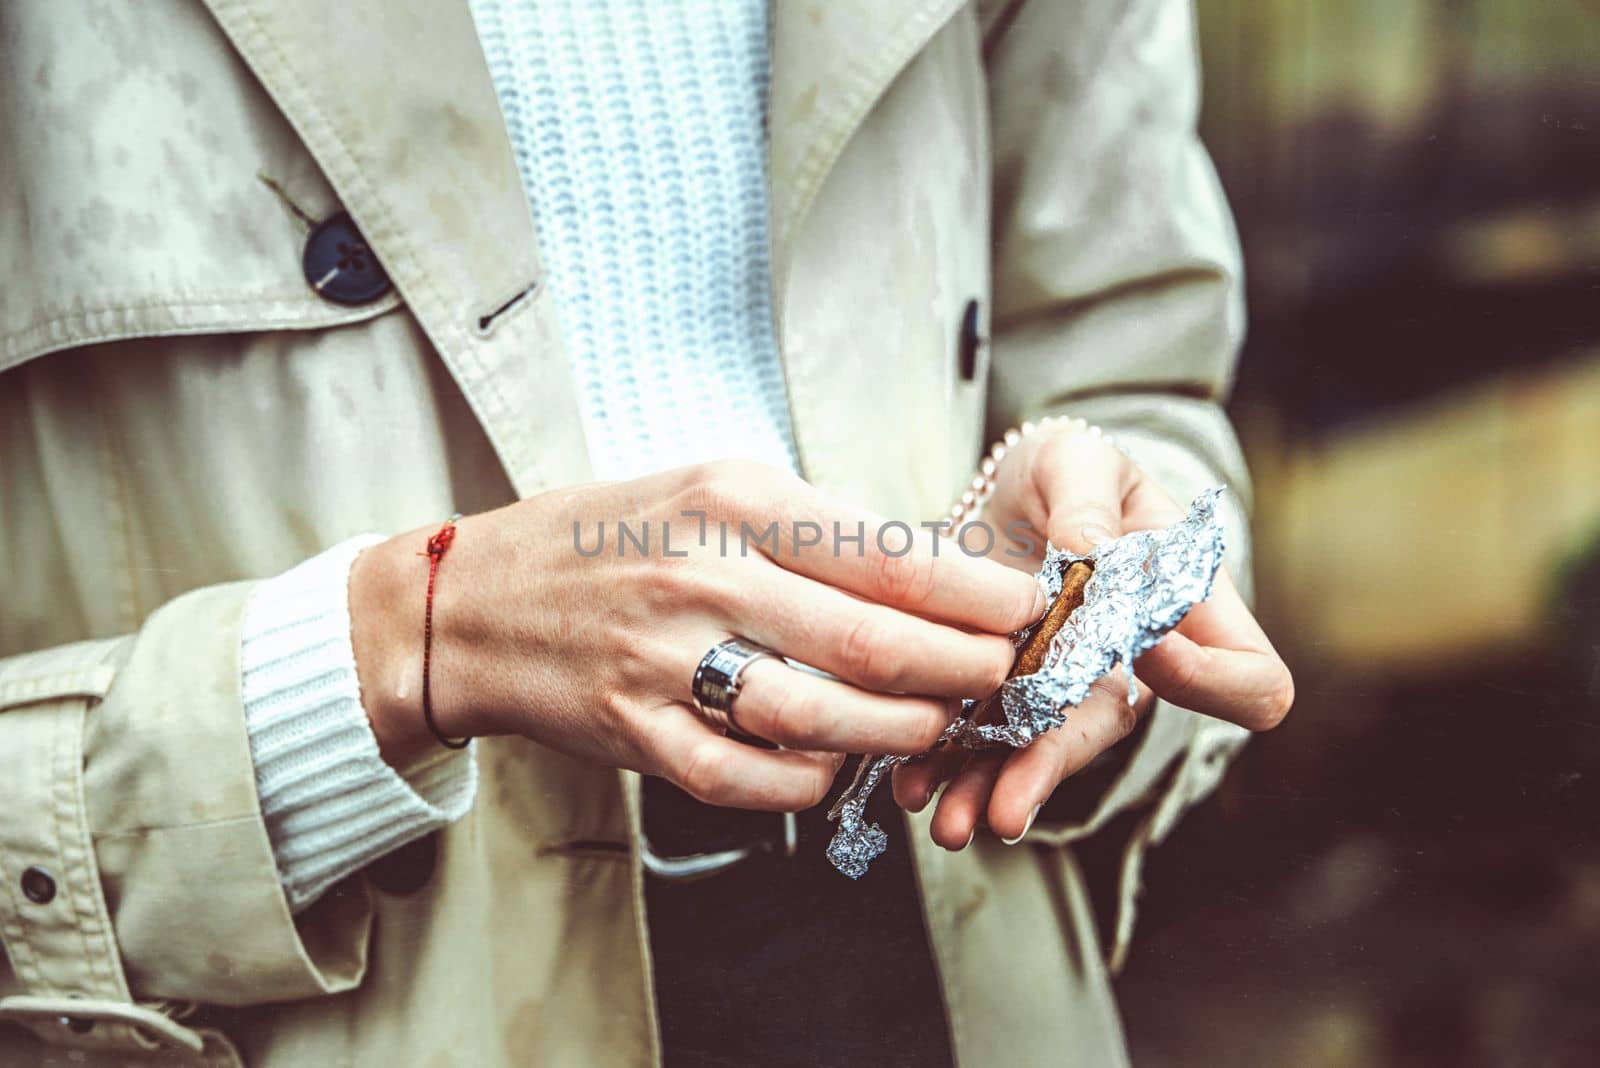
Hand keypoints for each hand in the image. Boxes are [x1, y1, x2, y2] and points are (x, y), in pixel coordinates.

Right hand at [349, 460, 1043, 811]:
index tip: (1023, 606)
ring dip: (904, 732)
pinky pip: (751, 778)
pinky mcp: (640, 735)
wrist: (472, 601)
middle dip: (964, 669)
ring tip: (943, 722)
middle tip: (1006, 675)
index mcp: (731, 500)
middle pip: (871, 643)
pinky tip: (844, 766)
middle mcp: (702, 577)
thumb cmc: (606, 536)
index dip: (973, 591)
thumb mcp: (708, 486)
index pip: (884, 552)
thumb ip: (811, 525)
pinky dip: (815, 780)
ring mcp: (666, 664)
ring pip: (821, 719)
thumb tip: (925, 572)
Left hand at [892, 422, 1293, 847]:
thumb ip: (1088, 504)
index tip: (1148, 651)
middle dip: (1052, 770)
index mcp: (1188, 612)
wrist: (1006, 494)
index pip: (1248, 679)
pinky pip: (982, 740)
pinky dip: (947, 764)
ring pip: (1039, 752)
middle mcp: (1134, 669)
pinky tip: (911, 782)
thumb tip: (1087, 553)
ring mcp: (1067, 690)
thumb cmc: (1069, 472)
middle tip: (1004, 809)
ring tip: (948, 820)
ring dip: (989, 788)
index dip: (1209, 681)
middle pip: (1114, 732)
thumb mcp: (1080, 463)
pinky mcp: (1006, 697)